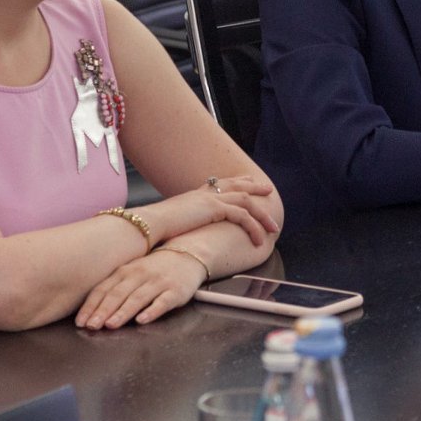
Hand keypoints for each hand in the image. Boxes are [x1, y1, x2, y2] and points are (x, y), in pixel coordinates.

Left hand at [74, 246, 205, 329]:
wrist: (188, 255)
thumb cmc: (154, 269)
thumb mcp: (132, 272)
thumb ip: (114, 288)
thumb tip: (90, 312)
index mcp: (125, 271)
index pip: (104, 289)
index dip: (91, 306)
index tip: (80, 322)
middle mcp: (140, 275)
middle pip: (118, 294)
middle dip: (103, 310)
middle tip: (91, 326)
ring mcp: (159, 282)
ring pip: (138, 298)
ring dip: (123, 312)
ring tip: (111, 325)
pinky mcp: (176, 291)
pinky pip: (163, 302)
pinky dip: (152, 311)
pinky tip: (142, 320)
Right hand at [133, 176, 278, 248]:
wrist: (147, 225)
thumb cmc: (153, 228)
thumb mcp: (170, 223)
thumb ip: (180, 223)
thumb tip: (178, 233)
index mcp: (194, 195)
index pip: (218, 183)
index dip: (235, 181)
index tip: (247, 180)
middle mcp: (204, 193)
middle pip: (236, 186)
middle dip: (255, 188)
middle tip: (268, 189)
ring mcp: (210, 199)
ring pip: (246, 202)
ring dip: (262, 215)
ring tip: (273, 227)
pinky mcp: (214, 209)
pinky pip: (243, 216)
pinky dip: (254, 227)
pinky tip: (260, 239)